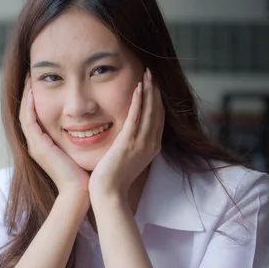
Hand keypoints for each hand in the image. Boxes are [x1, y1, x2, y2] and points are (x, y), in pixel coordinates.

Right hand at [19, 76, 89, 197]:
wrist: (80, 192)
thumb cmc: (83, 173)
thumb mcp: (78, 149)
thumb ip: (79, 136)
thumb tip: (89, 122)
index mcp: (43, 144)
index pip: (34, 116)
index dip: (34, 98)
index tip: (40, 81)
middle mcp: (36, 144)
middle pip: (25, 113)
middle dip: (27, 93)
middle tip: (30, 74)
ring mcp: (35, 146)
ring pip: (24, 115)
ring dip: (26, 95)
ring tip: (29, 78)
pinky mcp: (39, 147)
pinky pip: (29, 122)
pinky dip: (29, 107)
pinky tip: (33, 93)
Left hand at [88, 69, 163, 201]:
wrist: (109, 193)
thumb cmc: (115, 178)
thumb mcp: (130, 158)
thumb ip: (134, 144)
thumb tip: (131, 134)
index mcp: (152, 147)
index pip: (159, 118)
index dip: (157, 100)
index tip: (154, 85)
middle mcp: (151, 143)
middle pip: (158, 111)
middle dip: (155, 91)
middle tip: (152, 74)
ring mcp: (141, 143)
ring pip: (150, 111)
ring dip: (149, 91)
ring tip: (147, 75)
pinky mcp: (128, 143)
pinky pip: (136, 118)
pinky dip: (138, 102)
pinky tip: (137, 88)